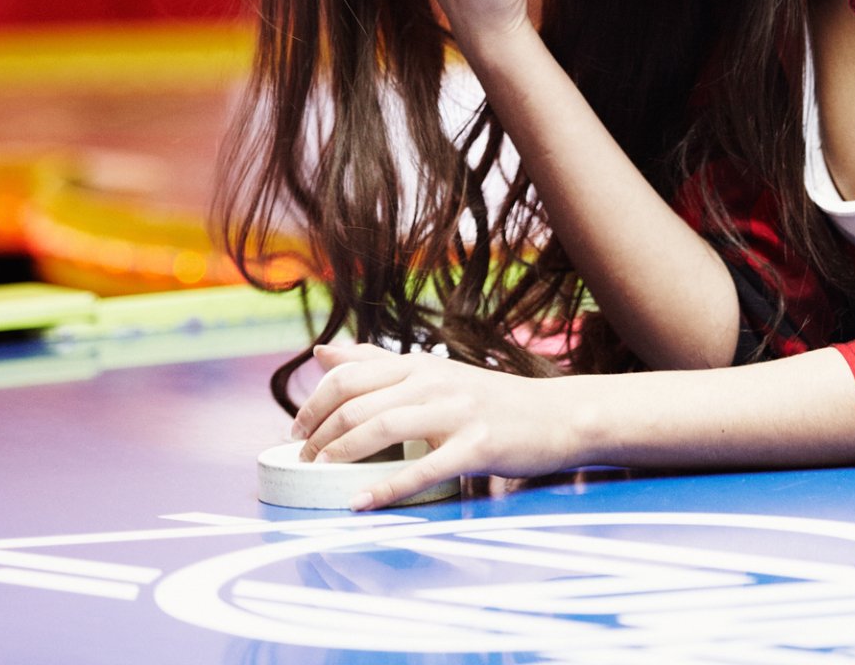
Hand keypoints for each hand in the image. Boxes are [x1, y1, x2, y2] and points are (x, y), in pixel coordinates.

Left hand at [291, 342, 579, 509]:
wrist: (557, 415)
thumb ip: (376, 362)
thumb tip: (322, 351)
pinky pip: (423, 469)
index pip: (349, 375)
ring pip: (382, 429)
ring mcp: (456, 413)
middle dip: (318, 433)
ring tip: (320, 475)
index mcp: (419, 364)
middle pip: (357, 401)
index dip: (313, 403)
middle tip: (302, 459)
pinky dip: (386, 488)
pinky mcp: (476, 446)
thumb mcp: (433, 372)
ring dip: (341, 454)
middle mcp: (434, 382)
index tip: (296, 431)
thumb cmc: (490, 400)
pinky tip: (361, 502)